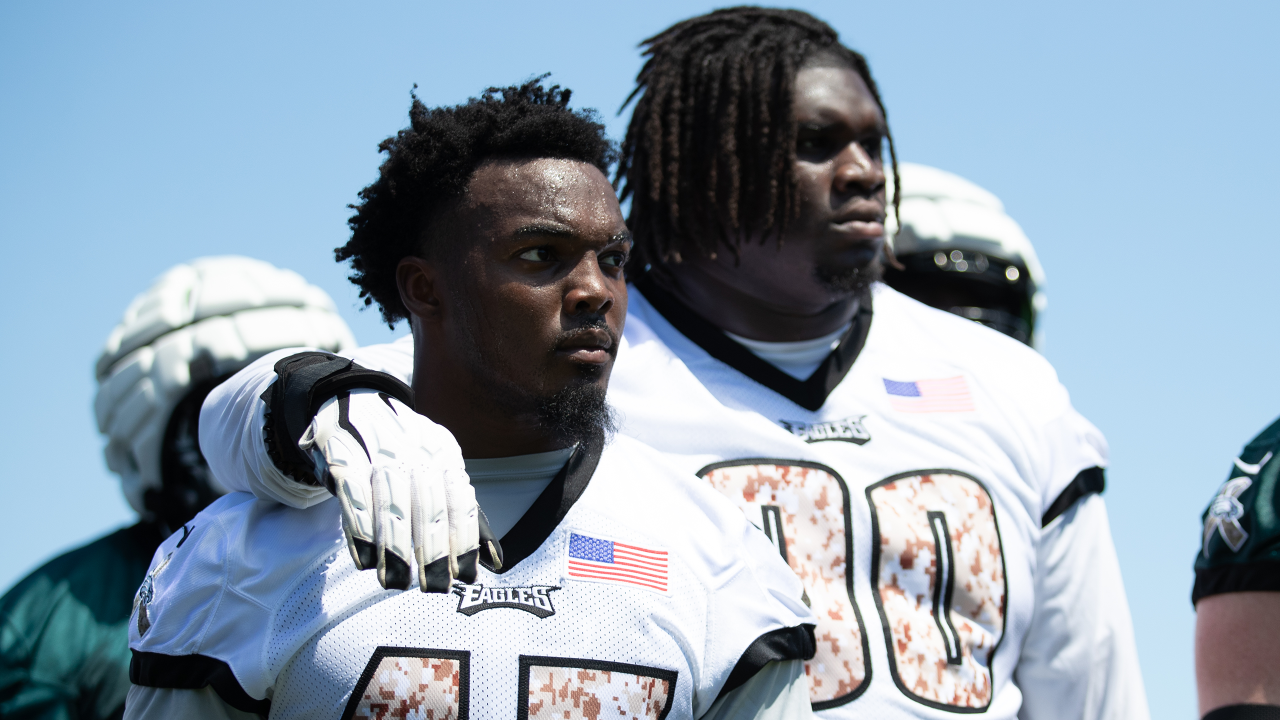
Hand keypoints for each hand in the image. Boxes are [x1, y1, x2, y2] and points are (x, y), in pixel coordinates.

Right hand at [298, 389, 500, 590]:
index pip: (460, 500)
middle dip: (432, 550)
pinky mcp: (342, 452)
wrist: (351, 400)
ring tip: (396, 583)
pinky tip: (365, 559)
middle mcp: (415, 448)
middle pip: (429, 503)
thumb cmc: (402, 450)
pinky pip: (353, 493)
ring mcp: (378, 448)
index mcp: (444, 452)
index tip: (465, 577)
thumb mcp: (438, 469)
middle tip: (434, 589)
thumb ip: (463, 512)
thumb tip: (495, 561)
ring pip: (391, 501)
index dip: (464, 539)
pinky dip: (360, 529)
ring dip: (395, 546)